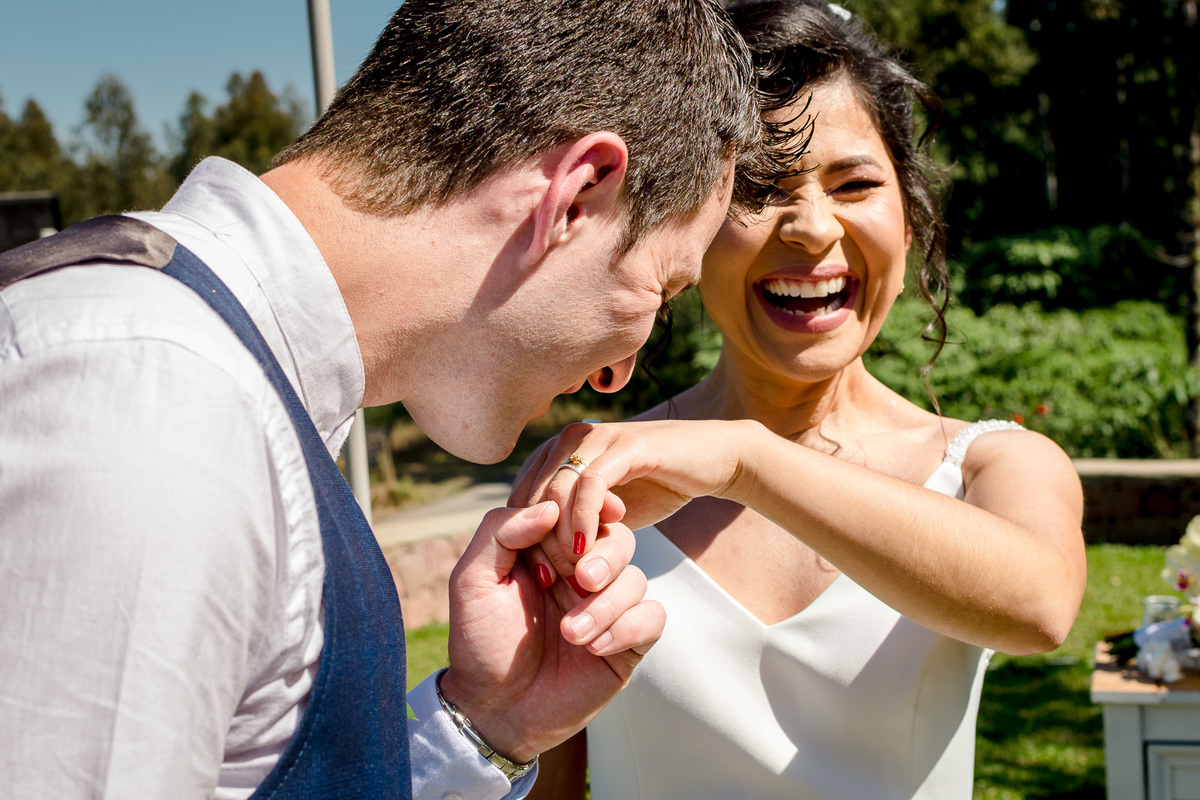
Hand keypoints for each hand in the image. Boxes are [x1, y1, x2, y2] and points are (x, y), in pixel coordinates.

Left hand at [439, 502, 664, 762]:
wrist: (495, 707)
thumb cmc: (480, 641)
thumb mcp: (473, 580)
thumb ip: (500, 532)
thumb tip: (550, 508)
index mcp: (548, 550)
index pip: (582, 512)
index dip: (585, 515)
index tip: (575, 534)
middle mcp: (582, 573)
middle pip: (619, 538)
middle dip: (604, 557)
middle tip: (579, 580)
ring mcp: (607, 606)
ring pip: (636, 578)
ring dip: (605, 605)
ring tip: (570, 634)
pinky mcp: (627, 641)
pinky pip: (652, 616)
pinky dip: (627, 628)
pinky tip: (594, 648)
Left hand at [509, 419, 753, 578]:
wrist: (712, 461)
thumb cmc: (657, 485)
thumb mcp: (606, 510)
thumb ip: (574, 521)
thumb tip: (541, 547)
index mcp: (556, 453)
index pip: (519, 499)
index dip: (522, 541)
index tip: (540, 579)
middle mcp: (568, 440)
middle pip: (532, 497)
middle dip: (538, 543)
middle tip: (551, 581)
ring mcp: (595, 439)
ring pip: (556, 492)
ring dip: (560, 537)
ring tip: (571, 572)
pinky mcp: (623, 446)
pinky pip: (590, 484)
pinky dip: (583, 519)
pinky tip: (587, 550)